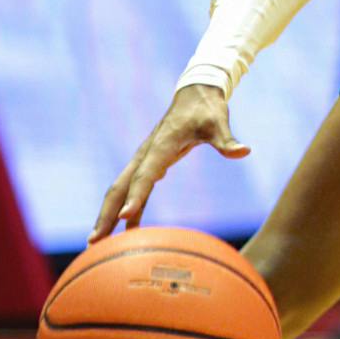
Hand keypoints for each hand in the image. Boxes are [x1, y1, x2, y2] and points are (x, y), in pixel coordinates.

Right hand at [90, 84, 249, 240]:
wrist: (195, 94)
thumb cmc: (207, 109)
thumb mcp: (219, 123)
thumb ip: (227, 141)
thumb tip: (244, 151)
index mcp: (161, 146)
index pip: (145, 176)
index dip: (136, 197)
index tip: (126, 219)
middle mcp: (146, 154)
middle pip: (119, 188)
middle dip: (106, 214)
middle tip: (94, 242)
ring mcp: (144, 159)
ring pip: (120, 190)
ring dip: (108, 215)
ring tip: (97, 244)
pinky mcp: (149, 163)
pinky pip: (133, 189)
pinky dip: (127, 208)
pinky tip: (127, 230)